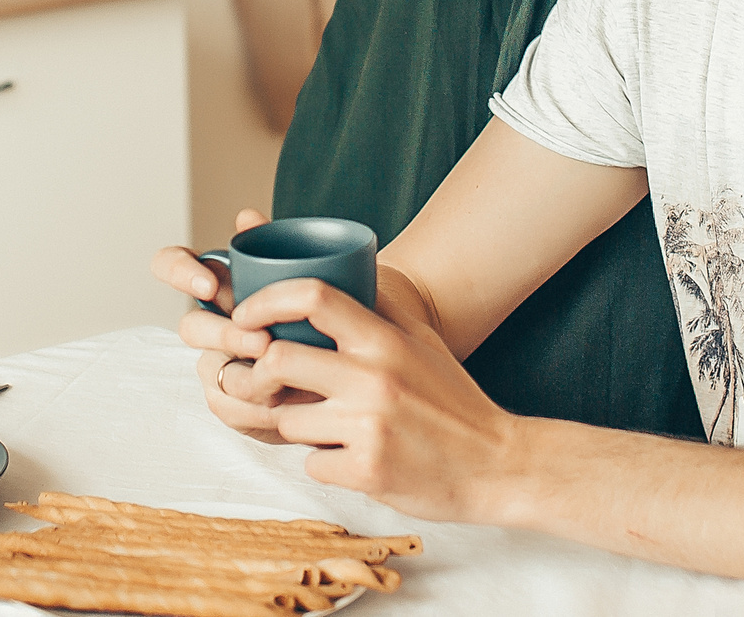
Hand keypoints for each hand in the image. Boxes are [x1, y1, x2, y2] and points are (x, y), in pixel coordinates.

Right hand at [150, 209, 309, 442]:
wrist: (351, 359)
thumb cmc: (322, 308)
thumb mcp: (305, 275)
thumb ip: (276, 247)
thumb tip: (245, 216)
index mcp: (222, 283)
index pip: (173, 264)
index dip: (177, 271)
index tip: (209, 285)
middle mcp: (213, 322)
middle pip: (190, 327)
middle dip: (223, 335)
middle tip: (261, 342)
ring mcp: (219, 362)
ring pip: (208, 370)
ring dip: (242, 378)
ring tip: (279, 385)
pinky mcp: (232, 400)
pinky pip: (226, 407)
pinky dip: (253, 410)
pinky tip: (279, 410)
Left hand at [239, 273, 518, 524]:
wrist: (497, 465)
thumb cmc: (454, 400)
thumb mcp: (422, 341)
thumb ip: (379, 307)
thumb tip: (340, 271)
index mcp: (386, 339)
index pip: (312, 296)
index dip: (266, 301)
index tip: (246, 316)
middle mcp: (374, 378)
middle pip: (278, 360)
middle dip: (263, 374)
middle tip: (270, 384)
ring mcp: (368, 427)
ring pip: (288, 420)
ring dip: (298, 426)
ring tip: (330, 428)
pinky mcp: (366, 472)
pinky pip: (312, 465)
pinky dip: (324, 464)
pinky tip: (352, 459)